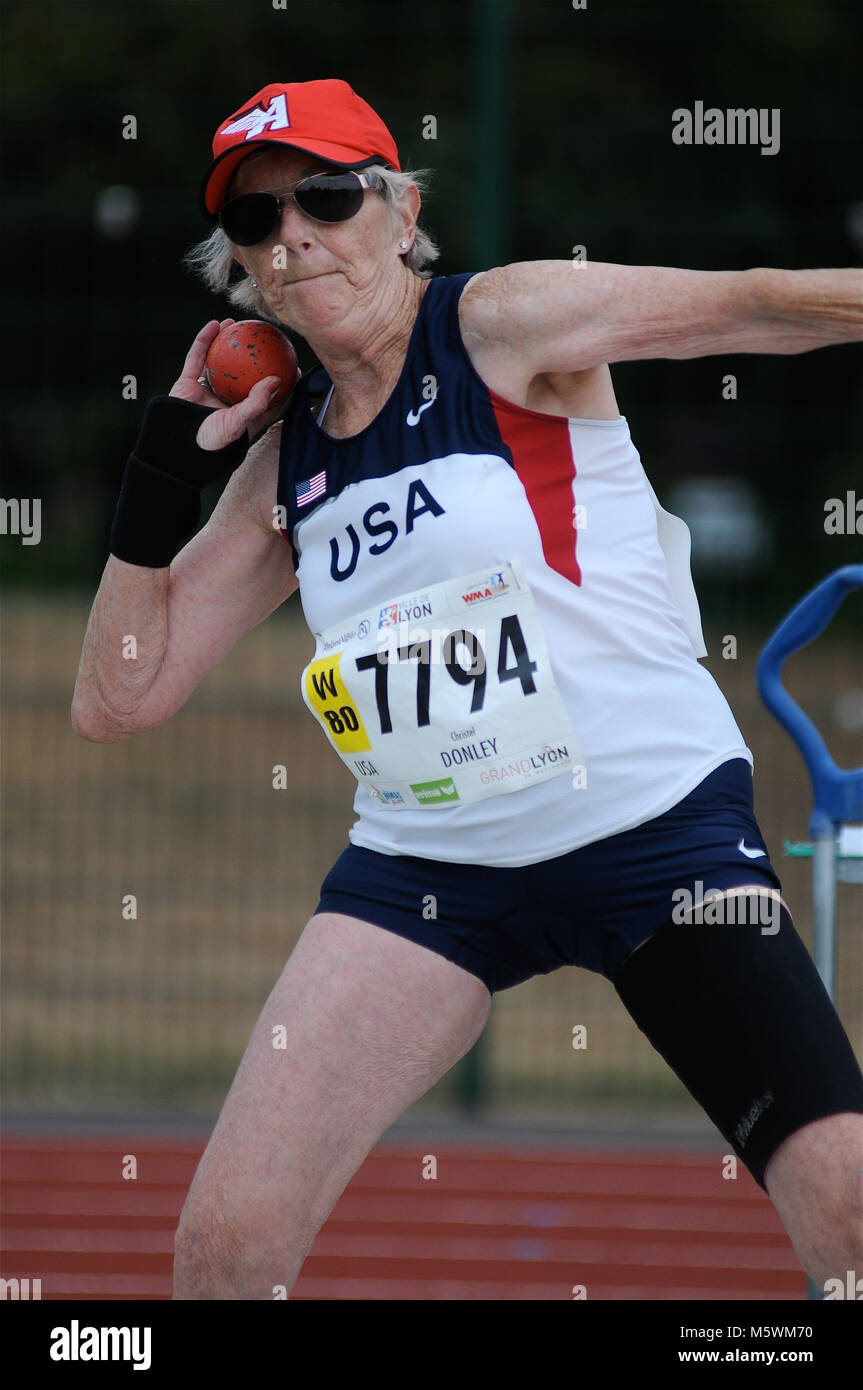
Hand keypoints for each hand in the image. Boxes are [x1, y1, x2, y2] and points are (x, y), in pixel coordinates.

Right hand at [170, 319, 293, 450]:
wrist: (176, 445)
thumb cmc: (211, 442)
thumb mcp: (238, 424)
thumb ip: (258, 403)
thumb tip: (278, 380)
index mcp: (242, 416)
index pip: (267, 397)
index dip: (281, 382)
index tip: (292, 366)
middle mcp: (225, 402)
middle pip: (244, 375)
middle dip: (254, 357)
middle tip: (267, 339)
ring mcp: (206, 391)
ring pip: (218, 362)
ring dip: (227, 341)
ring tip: (238, 324)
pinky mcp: (187, 383)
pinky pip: (197, 357)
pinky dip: (204, 340)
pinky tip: (214, 324)